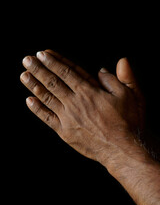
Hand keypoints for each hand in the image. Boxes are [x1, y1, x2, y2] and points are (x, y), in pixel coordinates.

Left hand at [20, 50, 144, 168]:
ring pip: (47, 97)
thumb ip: (117, 78)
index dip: (53, 61)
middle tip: (27, 60)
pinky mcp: (65, 132)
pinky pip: (47, 118)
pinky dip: (37, 109)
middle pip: (53, 82)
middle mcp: (75, 102)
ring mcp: (68, 118)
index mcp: (89, 91)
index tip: (43, 54)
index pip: (67, 71)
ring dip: (34, 85)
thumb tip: (102, 69)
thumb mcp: (129, 95)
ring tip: (23, 75)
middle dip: (38, 69)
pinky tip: (29, 101)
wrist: (122, 150)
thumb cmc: (128, 122)